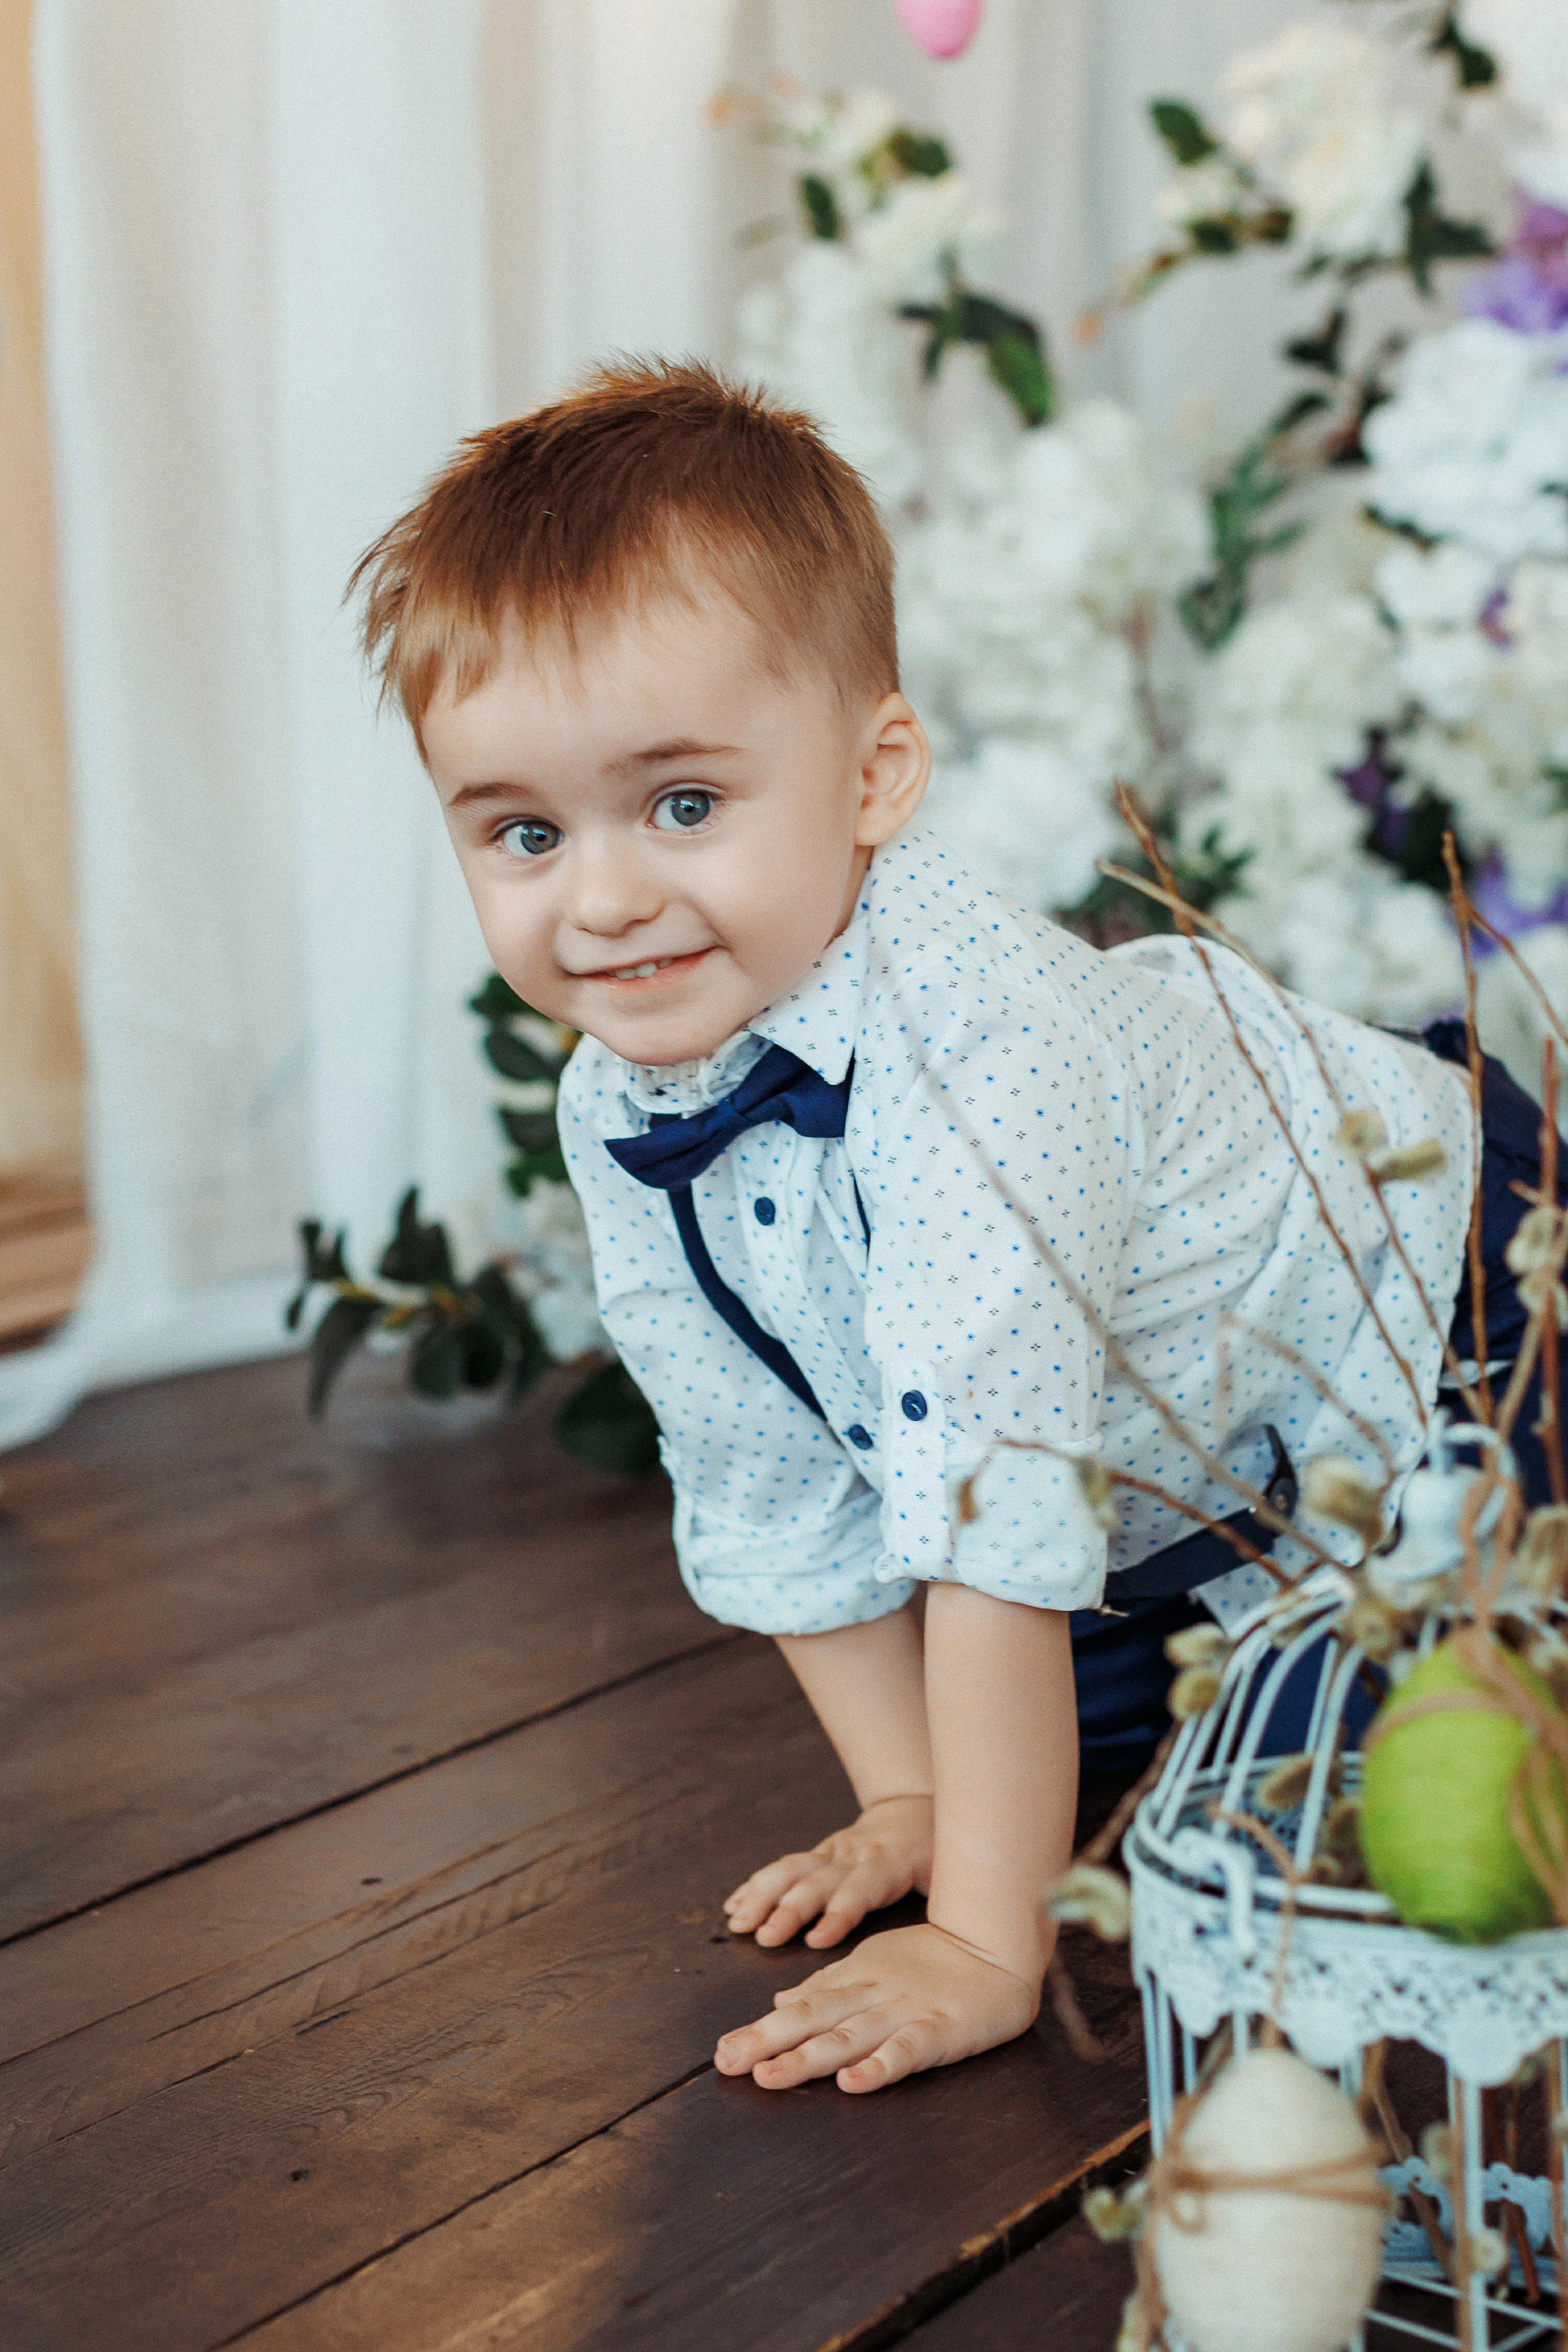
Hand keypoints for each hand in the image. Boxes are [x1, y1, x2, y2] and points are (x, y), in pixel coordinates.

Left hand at [713, 1920, 1038, 2092]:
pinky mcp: (939, 2031)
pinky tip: (853, 2082)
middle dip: (767, 2042)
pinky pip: (906, 2051)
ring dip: (808, 2057)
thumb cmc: (935, 1957)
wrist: (997, 1945)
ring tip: (769, 2076)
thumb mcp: (872, 1962)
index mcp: (855, 1980)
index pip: (801, 2008)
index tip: (722, 2053)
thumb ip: (828, 1984)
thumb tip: (779, 2002)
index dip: (761, 2030)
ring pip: (849, 2036)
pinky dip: (879, 2066)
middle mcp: (871, 1996)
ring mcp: (904, 2013)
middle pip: (814, 2019)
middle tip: (726, 2062)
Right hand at [723, 1794, 933, 1949]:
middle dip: (788, 1910)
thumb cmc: (938, 1850)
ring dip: (762, 1896)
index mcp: (887, 1864)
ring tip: (738, 1923)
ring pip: (792, 1870)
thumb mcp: (951, 1870)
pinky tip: (734, 1907)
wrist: (917, 1808)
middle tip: (764, 1937)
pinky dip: (756, 1886)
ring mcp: (832, 1852)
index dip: (837, 1914)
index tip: (816, 1941)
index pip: (859, 1890)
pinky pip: (784, 1867)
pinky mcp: (819, 1853)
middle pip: (816, 1882)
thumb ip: (948, 1899)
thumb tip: (963, 1937)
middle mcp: (854, 1855)